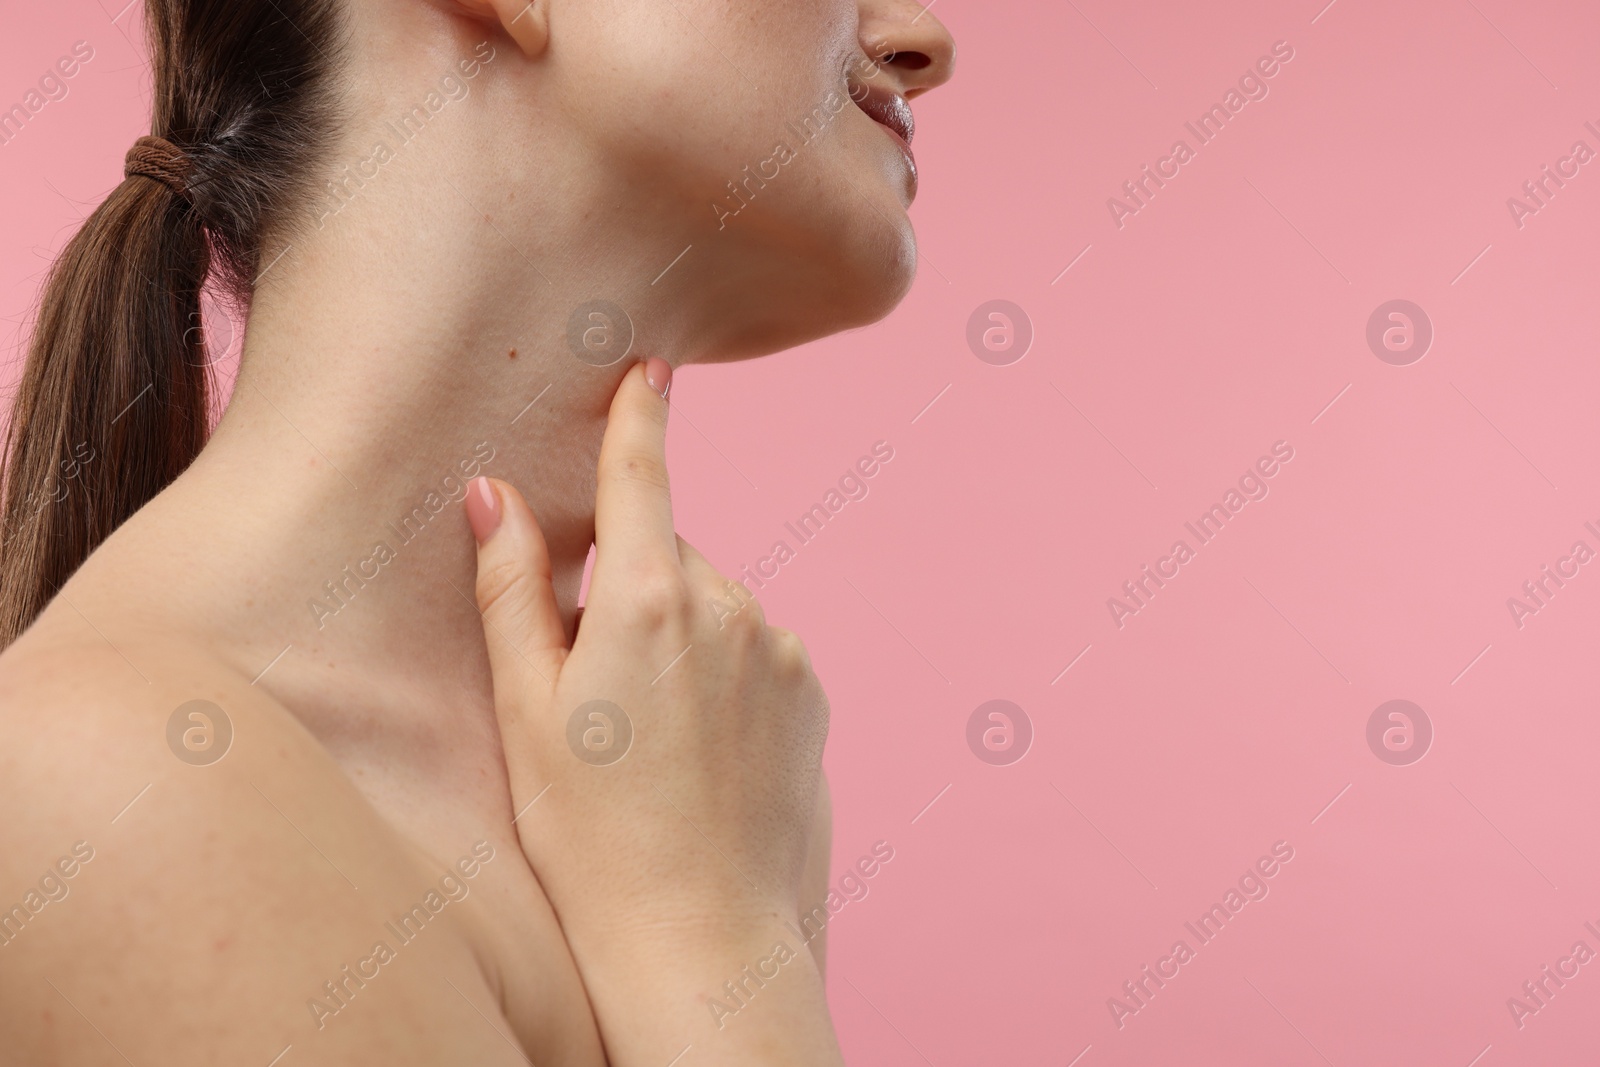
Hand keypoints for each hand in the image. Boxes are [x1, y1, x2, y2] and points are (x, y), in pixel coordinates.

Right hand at [467, 359, 841, 1065]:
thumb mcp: (527, 708)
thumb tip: (491, 492)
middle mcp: (730, 604)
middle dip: (632, 598)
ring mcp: (779, 647)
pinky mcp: (812, 690)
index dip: (642, 416)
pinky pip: (756, 652)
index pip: (643, 476)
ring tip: (653, 743)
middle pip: (667, 562)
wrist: (702, 935)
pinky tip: (703, 753)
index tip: (650, 368)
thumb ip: (511, 588)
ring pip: (713, 610)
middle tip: (598, 696)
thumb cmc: (590, 833)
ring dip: (680, 643)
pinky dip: (727, 678)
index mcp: (650, 599)